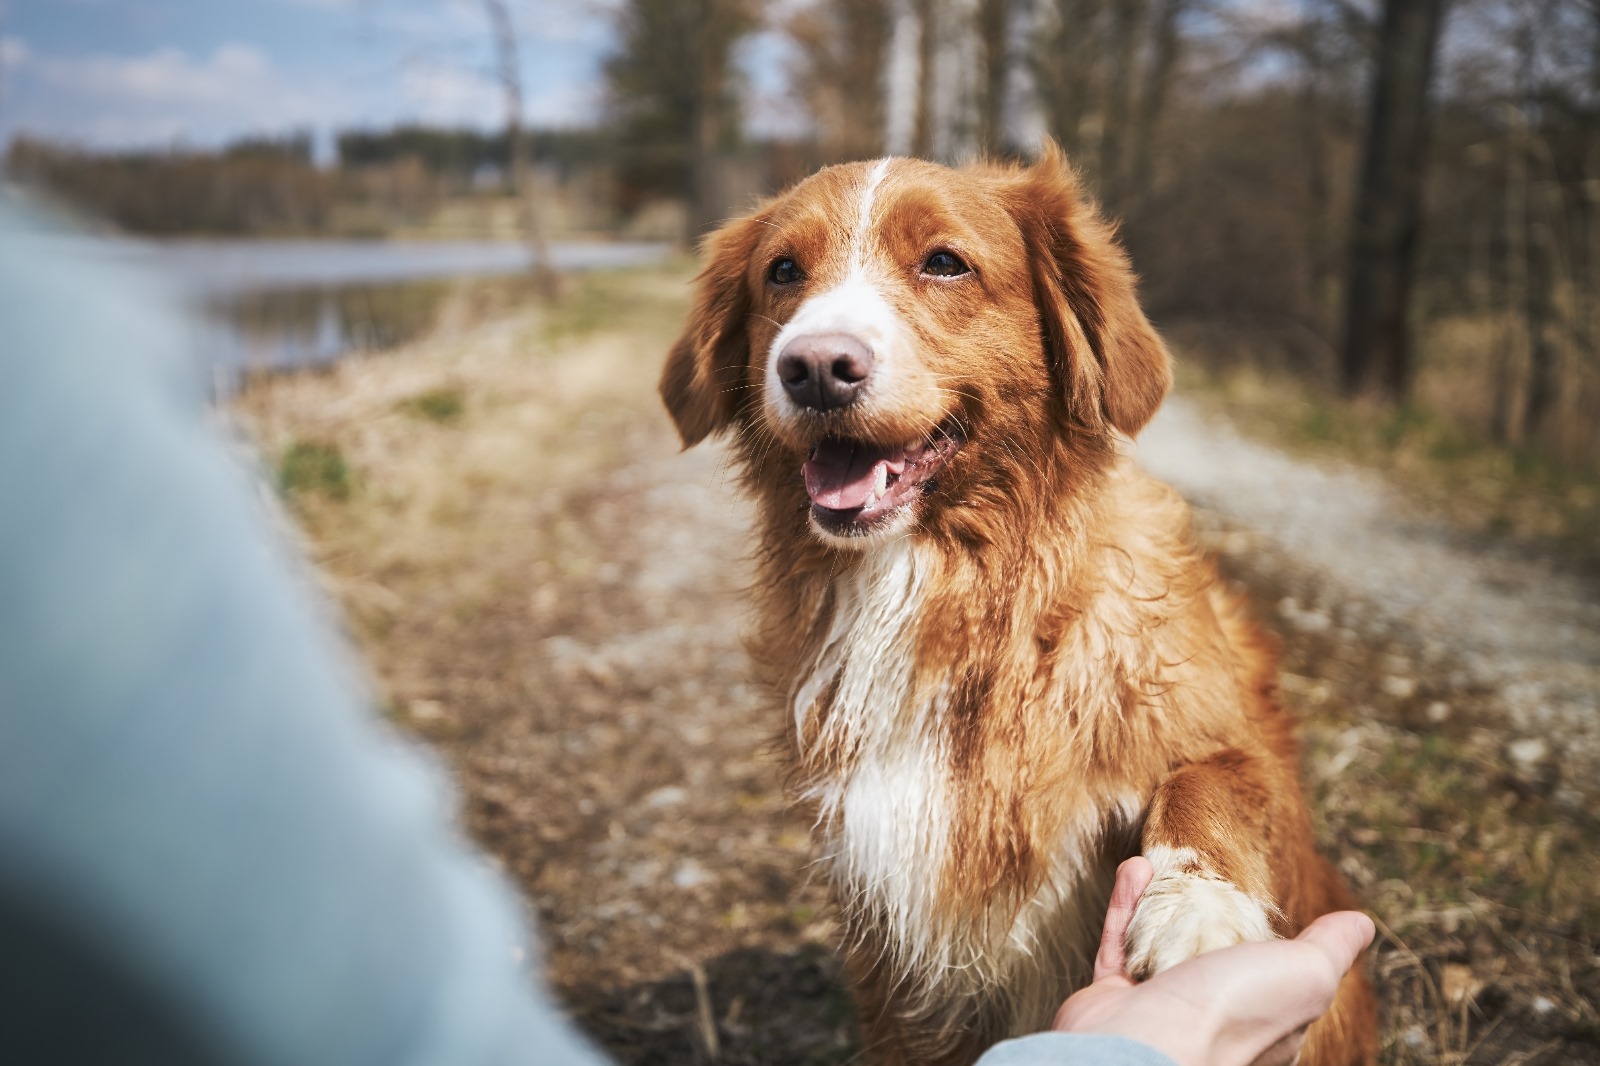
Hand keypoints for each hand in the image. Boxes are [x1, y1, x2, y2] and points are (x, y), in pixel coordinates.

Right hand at [1052, 857, 1373, 1065]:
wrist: (1144, 1045)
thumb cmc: (1233, 1015)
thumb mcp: (1306, 975)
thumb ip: (1331, 949)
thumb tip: (1362, 924)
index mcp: (1266, 1028)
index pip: (1278, 986)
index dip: (1277, 949)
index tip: (1269, 908)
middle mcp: (1214, 1023)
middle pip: (1215, 961)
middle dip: (1211, 916)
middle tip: (1213, 875)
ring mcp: (1161, 1010)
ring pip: (1163, 945)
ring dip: (1165, 897)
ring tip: (1172, 861)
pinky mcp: (1114, 997)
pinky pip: (1121, 941)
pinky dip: (1128, 902)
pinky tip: (1137, 867)